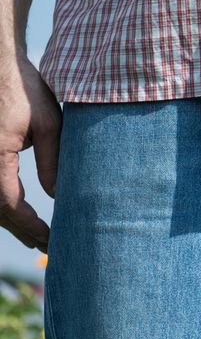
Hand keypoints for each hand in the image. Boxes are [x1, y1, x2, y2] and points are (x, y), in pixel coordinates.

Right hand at [0, 58, 60, 251]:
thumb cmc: (24, 91)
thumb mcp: (49, 125)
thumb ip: (52, 163)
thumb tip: (58, 196)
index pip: (10, 203)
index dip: (31, 225)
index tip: (51, 239)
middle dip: (22, 230)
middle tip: (49, 247)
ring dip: (11, 221)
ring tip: (37, 237)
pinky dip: (3, 205)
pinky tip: (19, 214)